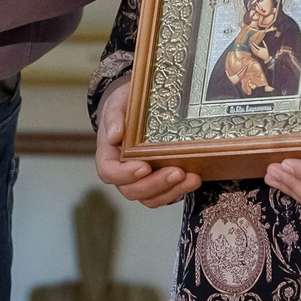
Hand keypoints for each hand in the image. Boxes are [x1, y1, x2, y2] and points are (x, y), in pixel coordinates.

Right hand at [92, 78, 200, 209]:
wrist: (138, 106)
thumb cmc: (125, 106)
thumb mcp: (118, 103)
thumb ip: (113, 117)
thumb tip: (114, 136)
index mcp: (108, 154)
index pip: (109, 172)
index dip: (125, 175)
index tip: (144, 166)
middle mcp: (122, 172)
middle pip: (132, 190)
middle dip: (155, 184)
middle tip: (177, 172)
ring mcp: (141, 179)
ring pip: (150, 197)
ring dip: (171, 191)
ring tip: (191, 178)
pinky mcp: (158, 181)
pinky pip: (165, 194)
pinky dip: (179, 190)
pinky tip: (193, 179)